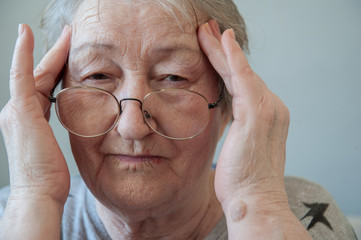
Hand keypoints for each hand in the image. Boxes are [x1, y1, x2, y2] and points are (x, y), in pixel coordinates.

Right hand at [0, 24, 70, 204]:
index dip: (57, 67)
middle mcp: (17, 110)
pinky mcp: (19, 110)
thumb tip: (80, 119)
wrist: (39, 193)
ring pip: (35, 72)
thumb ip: (63, 127)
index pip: (45, 85)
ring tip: (66, 35)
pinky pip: (21, 75)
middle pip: (41, 75)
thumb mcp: (58, 146)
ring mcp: (15, 109)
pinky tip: (25, 34)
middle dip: (56, 54)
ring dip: (51, 52)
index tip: (69, 52)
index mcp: (29, 117)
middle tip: (70, 36)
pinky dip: (23, 54)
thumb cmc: (50, 175)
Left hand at [198, 21, 310, 238]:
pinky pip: (242, 78)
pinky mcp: (257, 113)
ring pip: (239, 71)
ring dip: (221, 49)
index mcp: (267, 116)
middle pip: (241, 73)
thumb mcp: (239, 149)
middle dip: (222, 51)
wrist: (254, 202)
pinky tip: (222, 40)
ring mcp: (267, 109)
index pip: (243, 84)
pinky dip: (232, 58)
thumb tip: (223, 121)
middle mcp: (272, 108)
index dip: (227, 66)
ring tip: (205, 31)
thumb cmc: (243, 181)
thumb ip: (236, 129)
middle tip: (207, 31)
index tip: (213, 50)